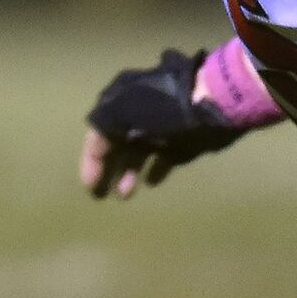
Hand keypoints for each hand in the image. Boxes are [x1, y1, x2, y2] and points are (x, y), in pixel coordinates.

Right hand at [79, 48, 245, 198]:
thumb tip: (95, 150)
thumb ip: (102, 132)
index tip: (89, 186)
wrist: (207, 106)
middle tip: (103, 193)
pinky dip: (155, 171)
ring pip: (138, 153)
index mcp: (119, 104)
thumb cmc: (159, 111)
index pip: (98, 134)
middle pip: (117, 145)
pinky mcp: (181, 143)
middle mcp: (137, 116)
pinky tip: (151, 182)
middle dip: (109, 168)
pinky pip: (163, 159)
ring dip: (129, 173)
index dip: (91, 159)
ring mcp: (160, 129)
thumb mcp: (120, 114)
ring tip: (125, 194)